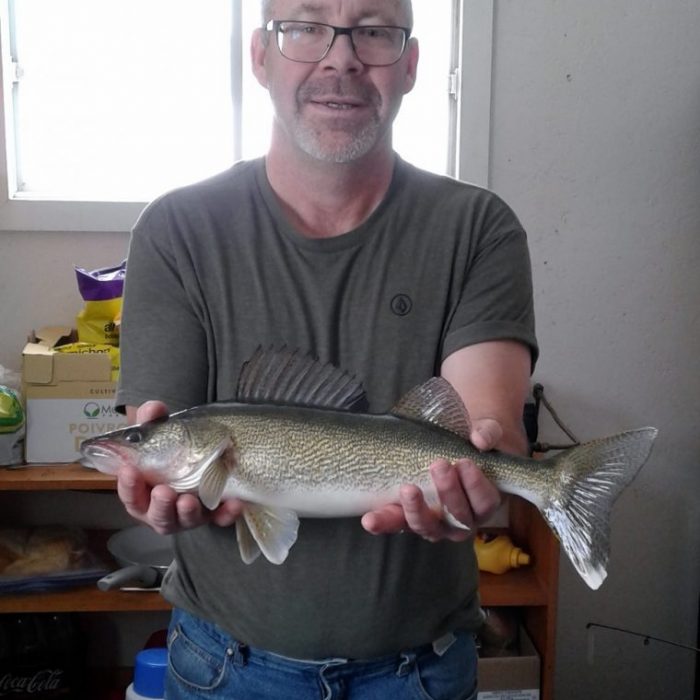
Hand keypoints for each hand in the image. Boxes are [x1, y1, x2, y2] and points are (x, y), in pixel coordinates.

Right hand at [116, 401, 243, 534]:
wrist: (204, 454)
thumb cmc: (172, 450)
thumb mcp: (161, 434)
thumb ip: (153, 421)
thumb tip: (153, 408)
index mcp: (144, 494)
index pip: (131, 496)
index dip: (128, 486)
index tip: (129, 471)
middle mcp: (164, 508)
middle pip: (158, 516)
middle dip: (160, 506)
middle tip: (163, 492)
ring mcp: (190, 513)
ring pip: (186, 520)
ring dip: (187, 512)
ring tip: (188, 500)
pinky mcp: (214, 513)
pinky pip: (221, 517)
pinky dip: (226, 514)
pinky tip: (234, 504)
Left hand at [360, 418, 503, 541]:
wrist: (448, 448)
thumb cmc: (470, 444)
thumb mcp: (485, 433)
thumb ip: (489, 433)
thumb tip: (480, 439)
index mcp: (482, 504)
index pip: (484, 503)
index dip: (476, 486)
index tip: (465, 463)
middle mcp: (459, 521)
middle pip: (457, 518)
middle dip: (448, 493)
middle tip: (439, 466)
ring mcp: (432, 523)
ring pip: (426, 527)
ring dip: (416, 510)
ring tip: (408, 489)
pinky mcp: (406, 518)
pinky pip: (396, 524)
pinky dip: (383, 522)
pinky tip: (370, 520)